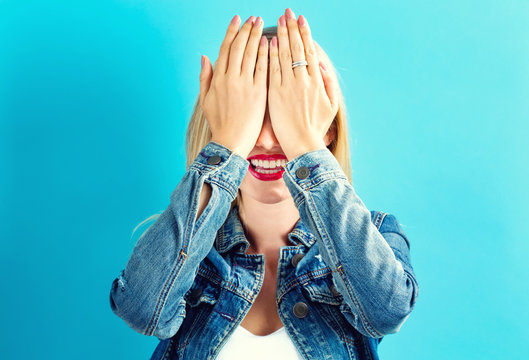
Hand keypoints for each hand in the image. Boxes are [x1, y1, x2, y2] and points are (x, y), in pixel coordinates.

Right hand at [199, 15, 268, 158]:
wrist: (230, 143)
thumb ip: (205, 77)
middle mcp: (230, 79)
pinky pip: (262, 69)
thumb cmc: (219, 124)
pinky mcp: (258, 93)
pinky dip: (265, 54)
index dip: (232, 32)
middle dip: (246, 30)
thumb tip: (204, 57)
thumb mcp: (205, 100)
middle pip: (238, 48)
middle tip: (253, 18)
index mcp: (217, 79)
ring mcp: (245, 85)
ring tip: (261, 24)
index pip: (225, 49)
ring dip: (256, 37)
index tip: (237, 19)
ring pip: (250, 54)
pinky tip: (270, 43)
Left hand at [268, 9, 338, 160]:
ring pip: (285, 55)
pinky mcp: (276, 94)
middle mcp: (303, 81)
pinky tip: (270, 41)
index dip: (305, 34)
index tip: (301, 19)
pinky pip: (273, 70)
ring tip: (278, 21)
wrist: (303, 145)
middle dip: (292, 28)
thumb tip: (322, 65)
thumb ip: (329, 84)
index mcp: (317, 82)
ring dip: (282, 36)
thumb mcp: (331, 106)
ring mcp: (289, 86)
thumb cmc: (316, 128)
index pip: (310, 51)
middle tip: (288, 12)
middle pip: (297, 48)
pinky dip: (272, 55)